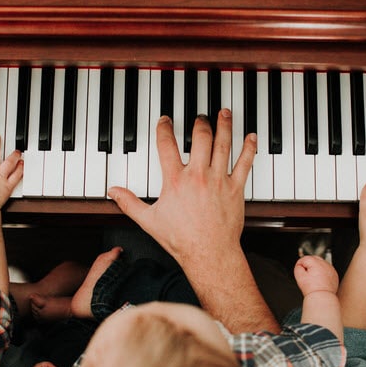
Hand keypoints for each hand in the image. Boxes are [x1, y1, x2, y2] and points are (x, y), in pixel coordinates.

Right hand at [108, 111, 255, 267]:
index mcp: (175, 180)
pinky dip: (249, 148)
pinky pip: (245, 163)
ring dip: (224, 125)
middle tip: (200, 117)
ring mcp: (219, 180)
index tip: (165, 121)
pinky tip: (251, 137)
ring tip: (224, 112)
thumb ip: (130, 203)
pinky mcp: (235, 188)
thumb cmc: (181, 240)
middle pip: (200, 137)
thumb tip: (113, 192)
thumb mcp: (149, 221)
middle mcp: (198, 175)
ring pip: (223, 144)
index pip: (167, 145)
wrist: (208, 253)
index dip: (164, 128)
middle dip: (200, 122)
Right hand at [294, 255, 338, 295]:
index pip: (305, 258)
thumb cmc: (312, 289)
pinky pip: (327, 269)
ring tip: (313, 278)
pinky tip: (319, 279)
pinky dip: (323, 272)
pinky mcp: (334, 274)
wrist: (322, 297)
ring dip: (316, 268)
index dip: (300, 265)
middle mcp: (325, 264)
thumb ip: (298, 267)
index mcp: (316, 263)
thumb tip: (300, 265)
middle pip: (313, 258)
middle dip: (309, 264)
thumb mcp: (299, 276)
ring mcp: (331, 269)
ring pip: (321, 263)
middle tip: (306, 274)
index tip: (300, 271)